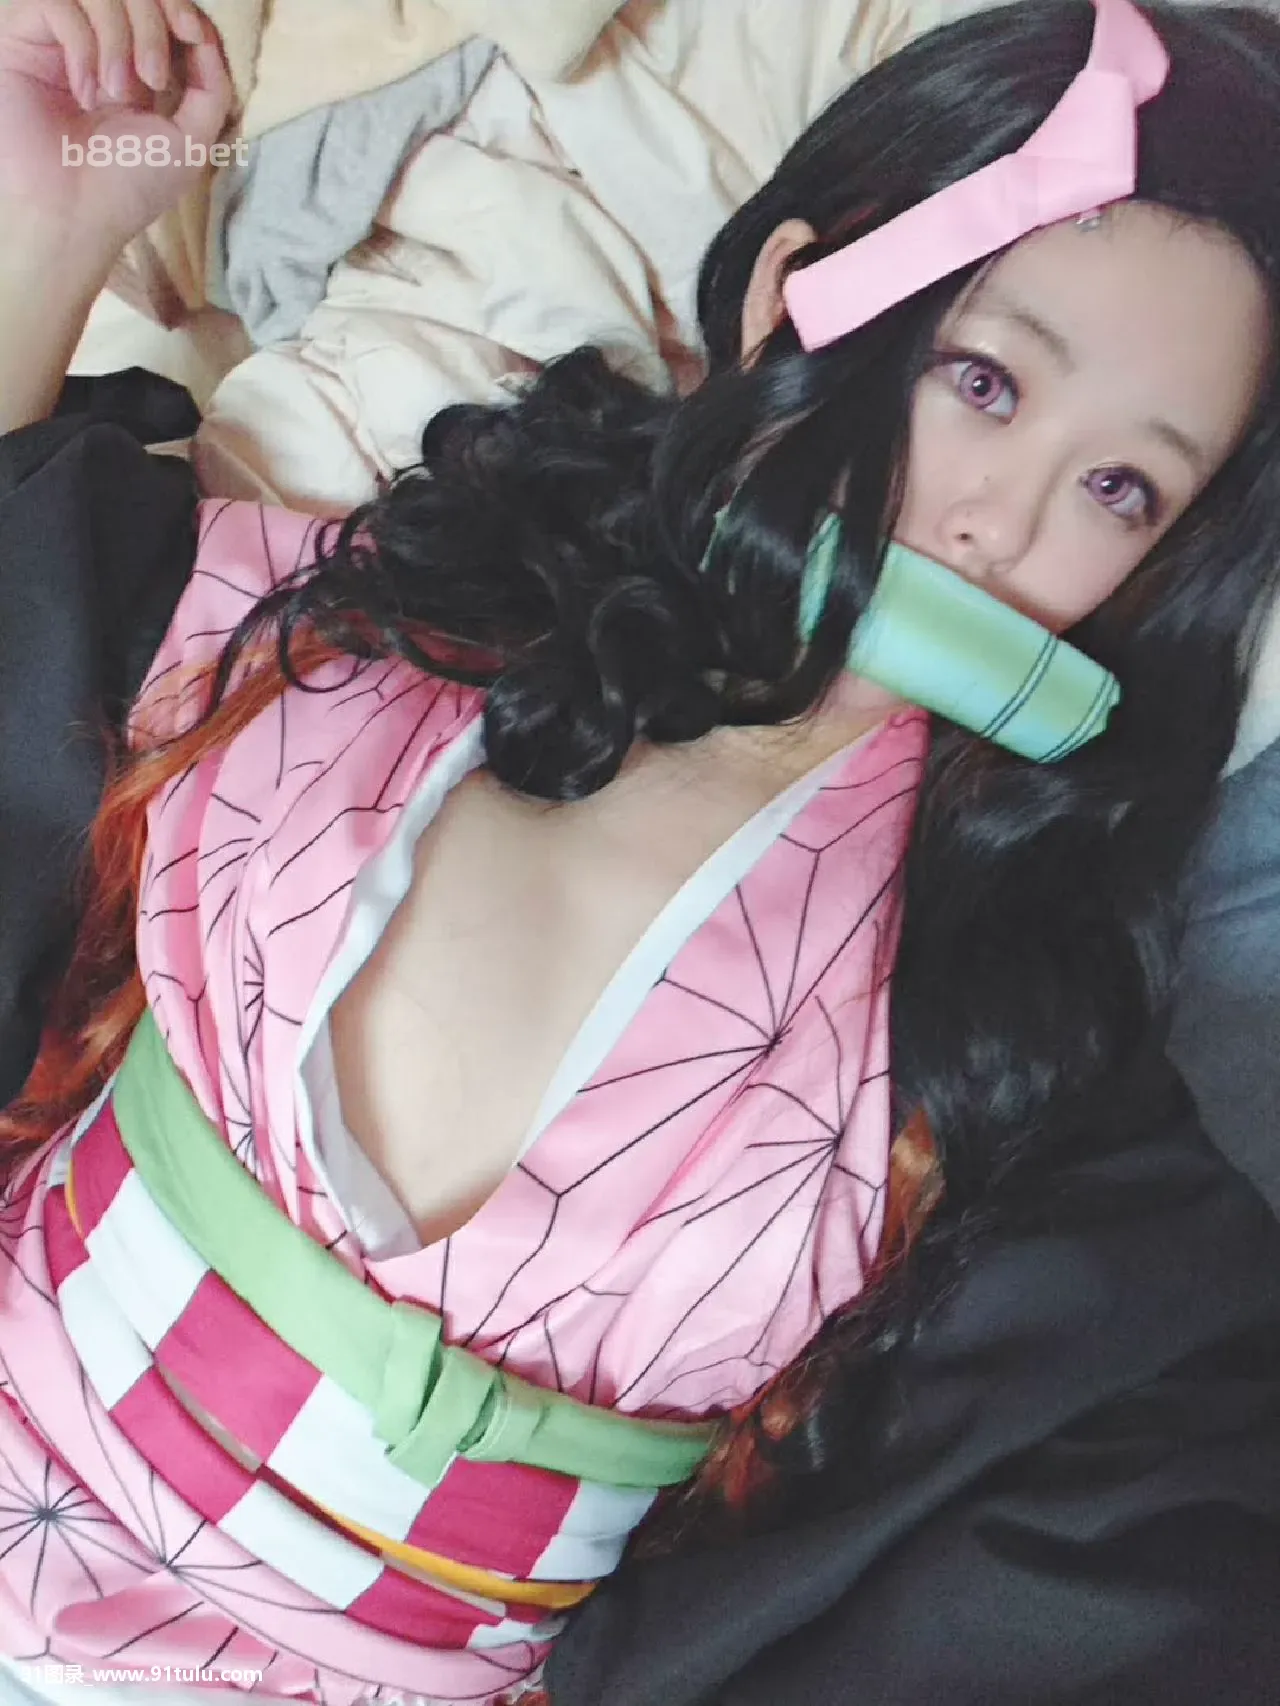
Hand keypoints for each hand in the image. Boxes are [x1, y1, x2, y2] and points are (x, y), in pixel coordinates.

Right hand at [0, 0, 231, 262]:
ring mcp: (57, 42)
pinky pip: (57, 4)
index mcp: (134, 66)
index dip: (178, 7)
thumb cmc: (126, 188)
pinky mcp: (22, 41)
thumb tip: (206, 37)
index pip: (157, 6)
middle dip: (151, 26)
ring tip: (113, 92)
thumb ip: (211, 90)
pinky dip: (80, 43)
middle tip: (149, 81)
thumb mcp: (189, 142)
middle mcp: (96, 47)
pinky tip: (82, 89)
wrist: (71, 217)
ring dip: (118, 36)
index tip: (191, 33)